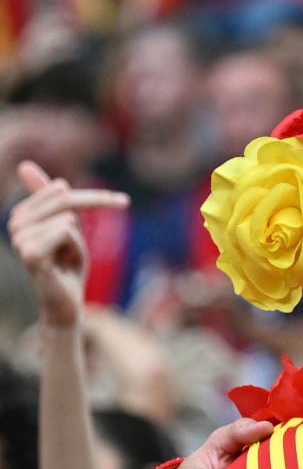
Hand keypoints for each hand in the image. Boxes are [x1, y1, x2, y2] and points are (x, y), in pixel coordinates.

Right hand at [7, 161, 127, 325]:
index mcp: (21, 215)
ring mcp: (18, 239)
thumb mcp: (67, 226)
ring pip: (69, 219)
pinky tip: (64, 265)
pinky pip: (65, 230)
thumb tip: (23, 165)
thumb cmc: (67, 266)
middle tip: (78, 250)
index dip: (97, 199)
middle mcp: (14, 223)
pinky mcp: (29, 254)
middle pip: (66, 201)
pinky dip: (76, 248)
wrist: (65, 303)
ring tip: (66, 260)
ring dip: (78, 243)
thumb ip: (54, 200)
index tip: (122, 202)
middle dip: (87, 222)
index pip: (61, 190)